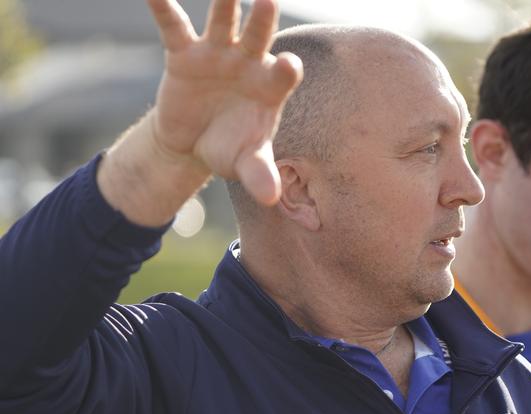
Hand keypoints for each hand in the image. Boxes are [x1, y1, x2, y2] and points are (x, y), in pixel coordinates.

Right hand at [148, 0, 302, 204]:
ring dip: (224, 3)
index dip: (287, 68)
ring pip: (223, 22)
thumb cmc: (229, 148)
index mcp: (270, 87)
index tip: (288, 65)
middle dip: (263, 19)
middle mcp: (248, 63)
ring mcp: (218, 55)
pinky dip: (162, 7)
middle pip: (259, 37)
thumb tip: (270, 198)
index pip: (284, 73)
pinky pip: (174, 27)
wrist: (194, 142)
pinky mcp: (185, 54)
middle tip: (268, 0)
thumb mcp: (243, 163)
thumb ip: (259, 174)